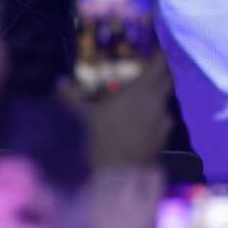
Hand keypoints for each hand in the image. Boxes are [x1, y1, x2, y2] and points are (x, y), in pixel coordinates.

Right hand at [64, 52, 173, 168]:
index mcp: (140, 91)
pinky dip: (154, 117)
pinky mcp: (163, 141)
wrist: (116, 179)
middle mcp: (157, 104)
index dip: (160, 55)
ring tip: (141, 98)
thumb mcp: (79, 115)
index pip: (159, 65)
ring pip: (164, 103)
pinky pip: (161, 122)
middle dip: (161, 72)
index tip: (156, 48)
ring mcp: (163, 124)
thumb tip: (59, 83)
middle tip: (149, 68)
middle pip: (167, 81)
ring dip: (157, 97)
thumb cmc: (97, 139)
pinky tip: (140, 123)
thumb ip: (69, 96)